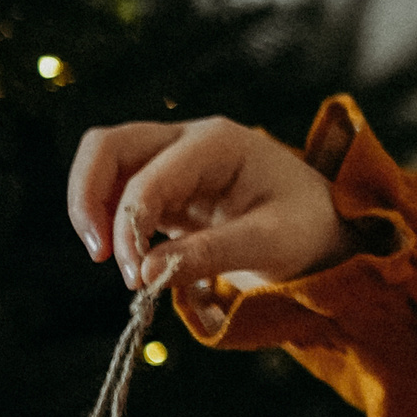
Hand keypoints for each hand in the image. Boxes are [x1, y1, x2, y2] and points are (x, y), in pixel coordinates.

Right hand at [66, 117, 349, 291]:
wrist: (328, 229)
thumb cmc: (310, 228)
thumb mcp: (272, 243)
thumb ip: (211, 253)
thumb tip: (145, 270)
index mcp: (219, 143)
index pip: (149, 175)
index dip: (129, 223)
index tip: (135, 275)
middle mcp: (189, 141)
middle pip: (109, 147)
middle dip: (88, 197)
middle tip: (99, 255)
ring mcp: (175, 162)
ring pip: (106, 166)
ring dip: (94, 210)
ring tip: (113, 261)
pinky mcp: (168, 190)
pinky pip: (120, 194)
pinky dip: (111, 222)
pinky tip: (130, 258)